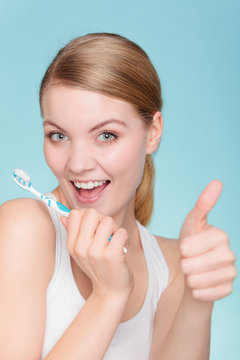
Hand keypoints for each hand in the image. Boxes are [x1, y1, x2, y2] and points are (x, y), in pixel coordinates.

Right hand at [60, 208, 132, 298]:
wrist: (110, 291)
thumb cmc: (99, 268)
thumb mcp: (81, 252)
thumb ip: (73, 233)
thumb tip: (65, 217)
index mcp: (72, 245)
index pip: (75, 214)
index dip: (89, 216)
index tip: (96, 226)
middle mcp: (81, 248)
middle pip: (92, 213)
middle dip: (103, 219)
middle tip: (108, 233)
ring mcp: (96, 252)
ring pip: (109, 221)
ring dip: (116, 229)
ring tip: (115, 241)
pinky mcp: (112, 256)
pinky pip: (121, 232)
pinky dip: (125, 238)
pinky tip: (123, 248)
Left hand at [178, 180, 236, 302]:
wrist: (198, 271)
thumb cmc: (193, 245)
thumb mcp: (192, 224)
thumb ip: (203, 204)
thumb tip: (217, 182)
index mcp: (221, 235)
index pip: (187, 247)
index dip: (182, 249)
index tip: (187, 247)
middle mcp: (230, 254)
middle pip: (190, 265)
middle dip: (184, 264)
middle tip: (190, 261)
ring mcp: (231, 274)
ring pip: (195, 281)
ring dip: (188, 278)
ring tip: (194, 272)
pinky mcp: (227, 291)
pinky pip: (201, 294)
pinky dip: (195, 291)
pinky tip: (200, 284)